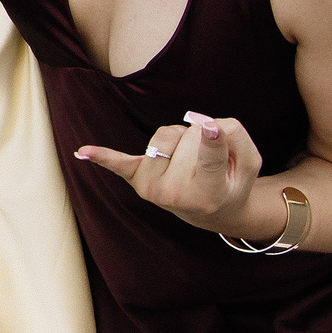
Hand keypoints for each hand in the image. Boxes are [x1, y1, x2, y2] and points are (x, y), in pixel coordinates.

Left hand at [75, 110, 268, 233]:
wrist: (210, 209)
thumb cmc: (231, 181)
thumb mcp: (248, 164)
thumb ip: (236, 139)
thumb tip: (207, 123)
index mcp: (208, 195)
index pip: (211, 158)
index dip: (212, 140)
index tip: (210, 127)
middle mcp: (175, 194)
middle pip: (192, 136)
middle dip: (204, 137)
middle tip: (212, 161)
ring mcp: (152, 187)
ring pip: (168, 134)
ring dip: (182, 138)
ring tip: (192, 160)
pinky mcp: (137, 178)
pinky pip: (119, 164)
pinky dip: (102, 157)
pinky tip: (83, 152)